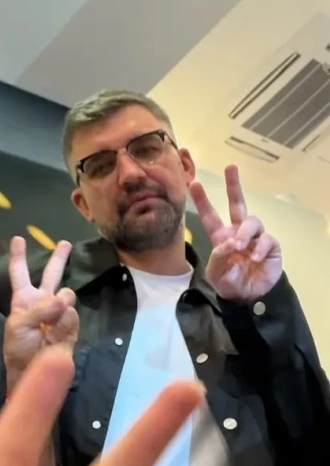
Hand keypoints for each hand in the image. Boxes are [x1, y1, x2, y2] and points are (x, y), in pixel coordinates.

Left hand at [3, 236, 78, 390]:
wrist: (34, 372)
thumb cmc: (18, 349)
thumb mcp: (18, 326)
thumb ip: (39, 309)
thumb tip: (63, 300)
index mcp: (23, 300)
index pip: (19, 274)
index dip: (19, 257)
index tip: (18, 239)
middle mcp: (42, 302)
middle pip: (52, 274)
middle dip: (59, 258)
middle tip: (65, 243)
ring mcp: (58, 312)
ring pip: (67, 294)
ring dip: (59, 307)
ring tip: (48, 328)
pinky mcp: (71, 324)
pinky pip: (72, 314)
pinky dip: (64, 323)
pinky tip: (56, 336)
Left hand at [189, 166, 282, 301]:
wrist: (249, 297)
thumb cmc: (230, 283)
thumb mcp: (216, 274)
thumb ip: (219, 257)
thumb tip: (232, 242)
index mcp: (221, 237)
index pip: (210, 216)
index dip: (203, 201)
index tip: (194, 184)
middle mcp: (238, 233)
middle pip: (237, 204)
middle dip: (233, 185)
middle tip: (230, 167)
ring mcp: (255, 237)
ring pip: (251, 221)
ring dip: (245, 233)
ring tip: (241, 248)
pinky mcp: (270, 245)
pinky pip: (266, 238)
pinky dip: (259, 248)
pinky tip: (254, 259)